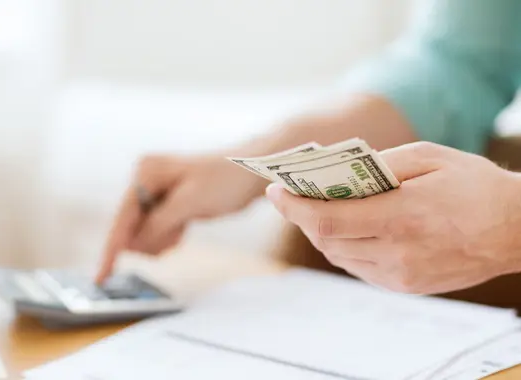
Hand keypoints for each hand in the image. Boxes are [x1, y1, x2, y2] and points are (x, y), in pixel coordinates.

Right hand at [95, 153, 265, 282]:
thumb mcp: (190, 202)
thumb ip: (159, 223)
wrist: (253, 172)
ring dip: (163, 238)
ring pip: (145, 233)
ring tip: (185, 223)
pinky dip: (169, 235)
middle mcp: (144, 179)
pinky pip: (157, 230)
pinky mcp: (166, 202)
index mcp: (145, 172)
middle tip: (178, 230)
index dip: (112, 249)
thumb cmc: (225, 180)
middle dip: (152, 239)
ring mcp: (154, 191)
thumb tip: (133, 244)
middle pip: (131, 228)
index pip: (122, 219)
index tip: (101, 277)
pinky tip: (184, 225)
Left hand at [266, 142, 520, 293]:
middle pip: (327, 240)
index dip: (294, 207)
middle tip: (292, 196)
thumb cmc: (475, 186)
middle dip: (303, 216)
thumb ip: (379, 164)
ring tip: (317, 209)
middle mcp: (398, 252)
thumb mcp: (429, 157)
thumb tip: (339, 172)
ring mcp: (401, 275)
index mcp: (402, 216)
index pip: (328, 220)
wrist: (517, 230)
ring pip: (339, 256)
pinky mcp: (405, 286)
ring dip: (321, 233)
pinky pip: (358, 267)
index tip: (275, 191)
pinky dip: (344, 247)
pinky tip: (349, 228)